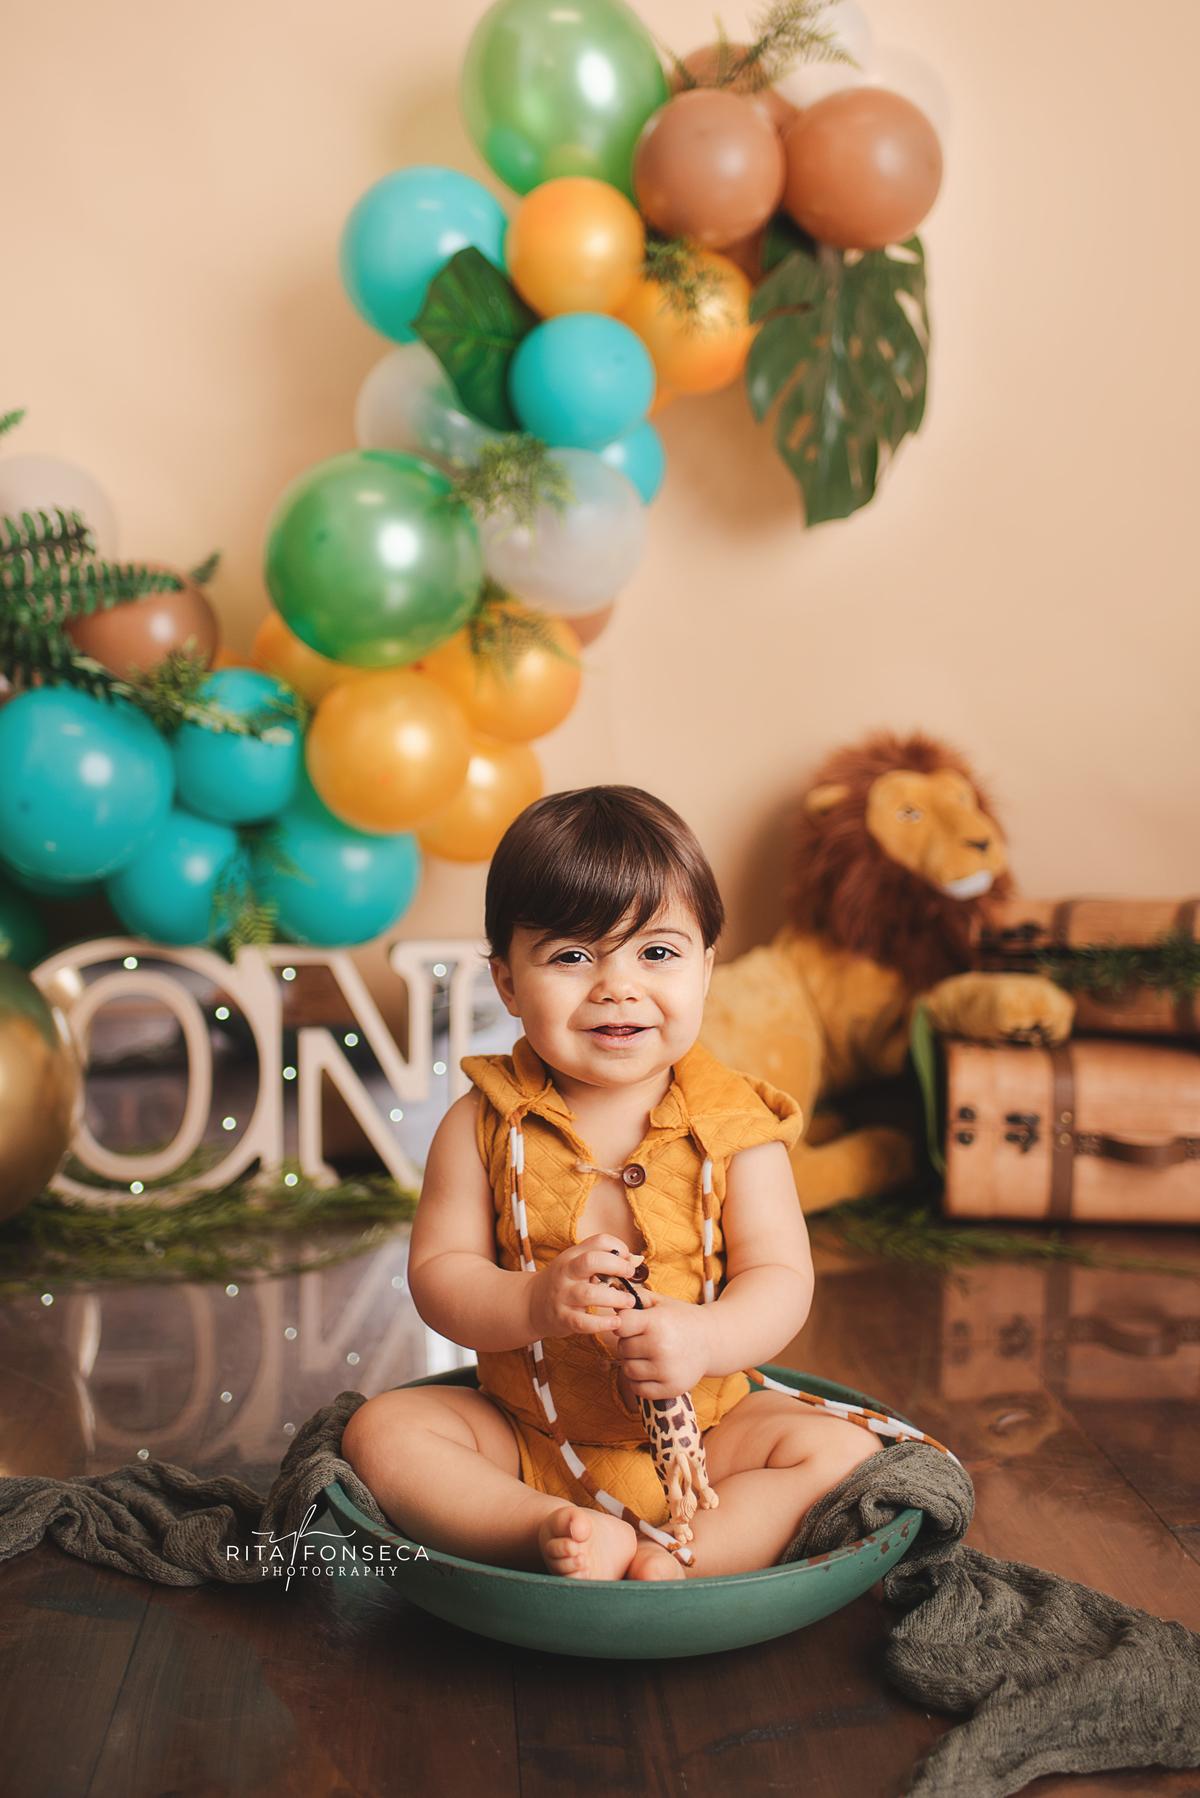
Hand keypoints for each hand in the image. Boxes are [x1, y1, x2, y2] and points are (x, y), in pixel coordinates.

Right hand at [527, 1235, 641, 1341]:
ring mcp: (562, 1296)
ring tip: (629, 1302)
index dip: (618, 1246)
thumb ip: (602, 1261)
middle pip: (591, 1261)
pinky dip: (601, 1324)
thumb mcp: (575, 1265)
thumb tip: (635, 1259)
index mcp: (571, 1256)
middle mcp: (565, 1273)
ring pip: (589, 1294)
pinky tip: (615, 1323)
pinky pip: (582, 1322)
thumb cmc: (564, 1283)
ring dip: (614, 1298)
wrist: (531, 1305)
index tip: (629, 1259)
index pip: (597, 1241)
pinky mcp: (562, 1319)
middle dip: (616, 1266)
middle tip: (630, 1275)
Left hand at [609, 1292, 711, 1399]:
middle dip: (629, 1342)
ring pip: (628, 1369)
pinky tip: (651, 1369)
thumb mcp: (662, 1302)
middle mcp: (661, 1347)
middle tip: (644, 1339)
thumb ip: (636, 1297)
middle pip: (623, 1347)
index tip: (633, 1324)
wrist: (713, 1341)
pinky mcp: (670, 1389)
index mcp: (657, 1323)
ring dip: (633, 1362)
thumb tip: (610, 1290)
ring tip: (647, 1354)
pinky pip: (639, 1388)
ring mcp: (666, 1371)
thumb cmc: (682, 1319)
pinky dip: (640, 1381)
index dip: (623, 1324)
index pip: (620, 1325)